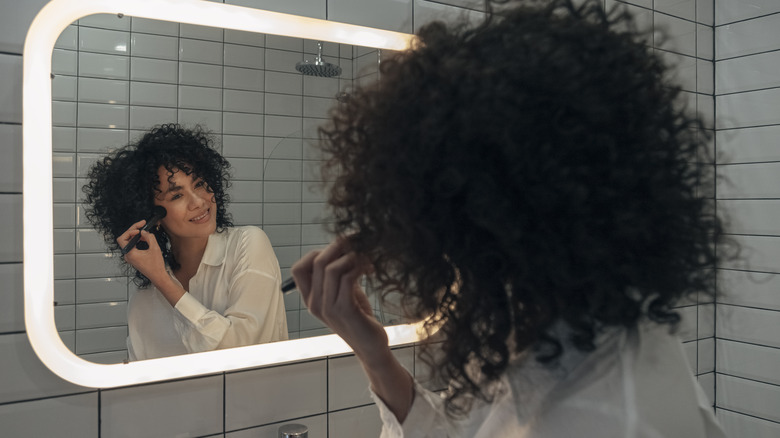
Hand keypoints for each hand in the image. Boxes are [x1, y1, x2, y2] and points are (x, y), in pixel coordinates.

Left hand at [117, 220, 165, 283]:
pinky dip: (137, 240)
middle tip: (142, 224)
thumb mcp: (155, 249)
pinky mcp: (133, 257)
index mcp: (130, 254)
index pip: (123, 238)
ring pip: (128, 242)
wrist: (158, 276)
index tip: (139, 229)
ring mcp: (130, 257)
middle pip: (125, 239)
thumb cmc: (156, 266)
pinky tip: (144, 238)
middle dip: (133, 230)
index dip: (130, 231)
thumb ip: (149, 237)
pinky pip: (132, 246)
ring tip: (144, 232)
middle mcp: (128, 255)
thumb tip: (144, 232)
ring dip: (136, 235)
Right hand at [291, 239, 388, 362]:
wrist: (371, 347)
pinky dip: (360, 267)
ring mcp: (328, 307)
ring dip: (352, 256)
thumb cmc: (360, 318)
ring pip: (331, 267)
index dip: (317, 253)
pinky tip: (370, 269)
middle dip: (339, 246)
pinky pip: (348, 278)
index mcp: (311, 300)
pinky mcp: (345, 310)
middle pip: (317, 261)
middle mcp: (315, 303)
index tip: (338, 251)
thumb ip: (338, 276)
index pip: (298, 268)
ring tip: (367, 258)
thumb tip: (343, 247)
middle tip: (357, 243)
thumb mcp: (344, 294)